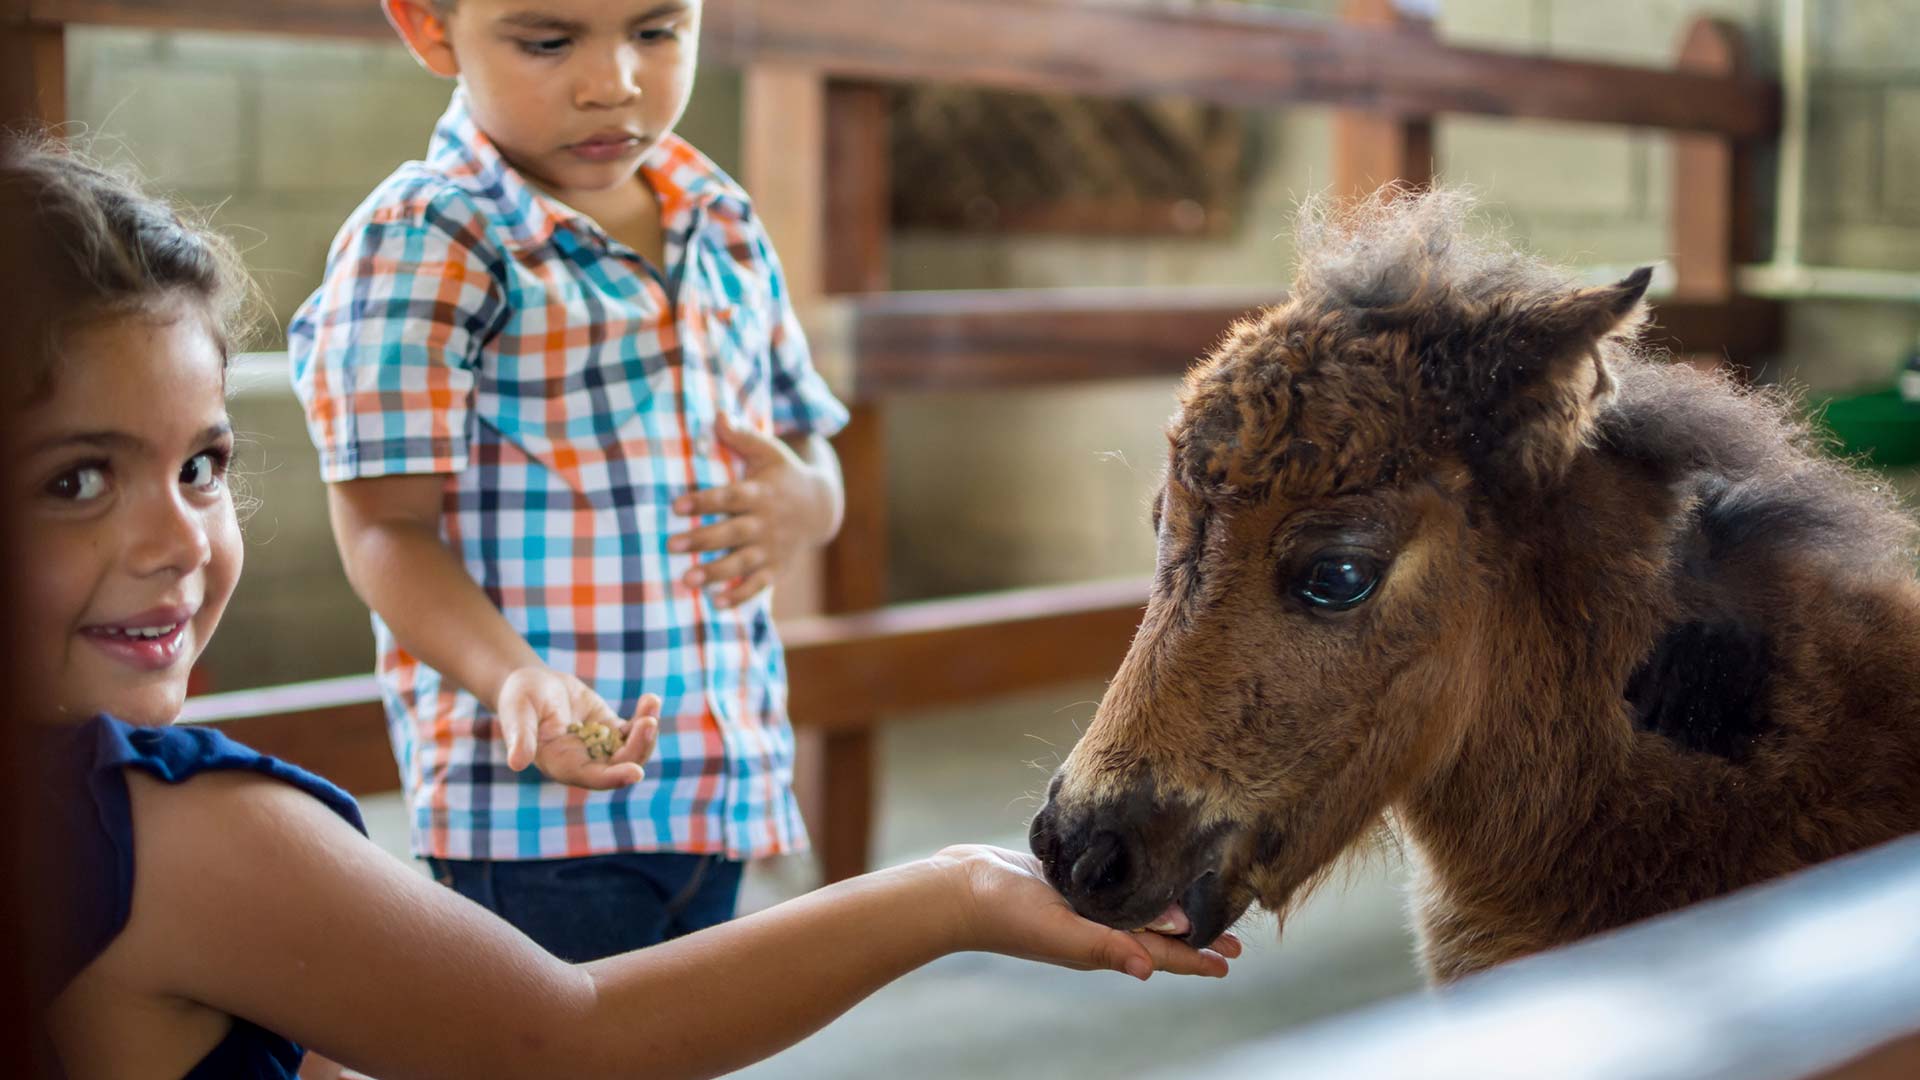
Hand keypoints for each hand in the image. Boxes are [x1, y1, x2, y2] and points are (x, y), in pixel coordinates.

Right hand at [495, 667, 658, 789]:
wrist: (530, 686)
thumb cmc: (518, 700)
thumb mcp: (516, 714)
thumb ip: (519, 737)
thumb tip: (516, 763)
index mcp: (563, 765)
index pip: (594, 778)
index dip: (615, 777)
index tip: (637, 772)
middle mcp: (585, 762)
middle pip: (621, 765)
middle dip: (639, 748)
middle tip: (648, 722)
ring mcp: (601, 747)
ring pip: (634, 750)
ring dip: (647, 732)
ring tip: (650, 702)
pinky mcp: (610, 729)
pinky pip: (634, 730)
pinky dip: (645, 716)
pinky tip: (650, 700)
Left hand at [669, 413, 836, 608]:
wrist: (820, 506)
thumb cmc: (783, 474)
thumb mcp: (768, 451)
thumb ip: (742, 436)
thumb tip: (717, 414)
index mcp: (760, 493)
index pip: (730, 497)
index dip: (704, 500)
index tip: (676, 505)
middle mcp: (765, 523)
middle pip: (732, 533)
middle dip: (702, 540)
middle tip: (670, 545)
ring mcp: (771, 548)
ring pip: (741, 563)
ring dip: (714, 572)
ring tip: (686, 580)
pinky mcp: (776, 567)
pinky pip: (759, 585)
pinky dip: (740, 595)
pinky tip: (717, 603)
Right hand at [932, 845, 1239, 980]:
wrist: (958, 889)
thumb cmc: (1007, 914)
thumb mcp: (1059, 930)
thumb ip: (1104, 947)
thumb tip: (1151, 970)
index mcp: (1098, 945)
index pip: (1159, 955)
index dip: (1195, 958)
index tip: (1231, 961)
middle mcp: (1093, 928)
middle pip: (1154, 935)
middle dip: (1192, 938)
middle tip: (1231, 938)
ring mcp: (1078, 906)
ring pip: (1135, 910)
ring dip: (1167, 911)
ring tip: (1194, 909)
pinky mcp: (1062, 883)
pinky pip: (1109, 888)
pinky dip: (1134, 886)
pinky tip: (1143, 876)